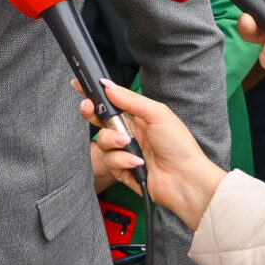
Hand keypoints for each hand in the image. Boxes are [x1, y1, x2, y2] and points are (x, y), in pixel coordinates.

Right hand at [76, 80, 226, 229]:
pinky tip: (138, 163)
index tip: (79, 85)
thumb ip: (130, 100)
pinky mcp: (122, 171)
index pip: (112, 102)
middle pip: (100, 121)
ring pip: (102, 141)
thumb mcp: (157, 114)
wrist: (186, 179)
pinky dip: (122, 160)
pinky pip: (110, 161)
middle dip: (91, 113)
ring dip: (113, 142)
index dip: (96, 94)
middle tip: (89, 109)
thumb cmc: (179, 145)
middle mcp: (129, 134)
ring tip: (128, 145)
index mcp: (139, 118)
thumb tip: (108, 86)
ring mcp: (125, 152)